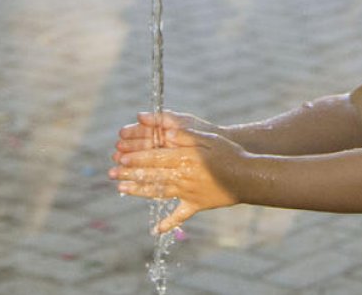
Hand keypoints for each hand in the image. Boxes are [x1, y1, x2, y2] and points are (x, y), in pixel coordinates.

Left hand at [109, 117, 242, 233]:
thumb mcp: (210, 138)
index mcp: (185, 160)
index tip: (121, 158)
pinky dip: (168, 224)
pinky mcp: (197, 205)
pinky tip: (156, 230)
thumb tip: (167, 131)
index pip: (155, 158)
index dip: (137, 158)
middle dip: (130, 174)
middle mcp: (183, 177)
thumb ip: (187, 134)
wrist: (249, 177)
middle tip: (112, 173)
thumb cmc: (230, 154)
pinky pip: (180, 215)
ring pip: (159, 192)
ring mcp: (189, 193)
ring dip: (139, 191)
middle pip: (152, 175)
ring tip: (122, 189)